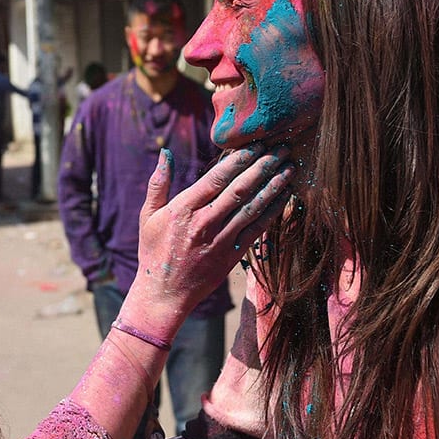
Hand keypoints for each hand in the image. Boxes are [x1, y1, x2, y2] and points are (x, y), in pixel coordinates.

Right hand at [122, 143, 293, 336]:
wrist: (164, 294)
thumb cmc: (154, 252)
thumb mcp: (148, 216)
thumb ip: (158, 183)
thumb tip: (165, 153)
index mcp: (183, 210)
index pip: (216, 179)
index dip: (239, 160)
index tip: (255, 144)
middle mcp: (204, 224)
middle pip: (239, 190)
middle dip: (263, 167)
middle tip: (282, 149)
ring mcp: (220, 241)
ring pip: (252, 208)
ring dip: (274, 187)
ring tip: (290, 169)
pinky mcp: (232, 256)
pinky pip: (257, 230)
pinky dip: (272, 212)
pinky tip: (285, 197)